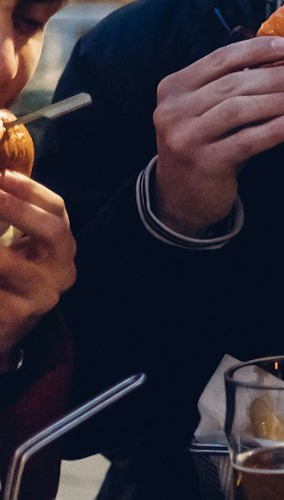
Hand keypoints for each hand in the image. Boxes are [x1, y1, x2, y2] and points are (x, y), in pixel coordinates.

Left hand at [0, 172, 75, 353]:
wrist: (1, 325)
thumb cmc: (7, 277)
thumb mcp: (13, 243)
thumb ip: (9, 218)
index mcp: (59, 244)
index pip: (55, 209)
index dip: (30, 190)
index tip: (2, 174)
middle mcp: (62, 267)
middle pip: (53, 231)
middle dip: (19, 210)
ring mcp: (46, 292)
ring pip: (17, 266)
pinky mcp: (23, 314)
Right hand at [153, 36, 283, 233]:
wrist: (182, 196)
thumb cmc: (207, 144)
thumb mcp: (209, 111)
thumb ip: (232, 87)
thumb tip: (283, 61)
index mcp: (175, 87)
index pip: (219, 59)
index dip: (255, 50)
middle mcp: (173, 109)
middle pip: (231, 84)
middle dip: (274, 77)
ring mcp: (185, 136)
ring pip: (238, 110)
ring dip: (278, 101)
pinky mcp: (203, 162)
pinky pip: (246, 141)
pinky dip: (275, 129)